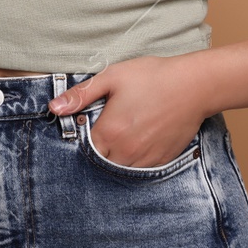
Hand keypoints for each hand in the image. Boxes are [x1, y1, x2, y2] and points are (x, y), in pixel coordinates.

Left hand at [48, 54, 210, 167]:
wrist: (194, 85)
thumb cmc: (152, 77)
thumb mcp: (112, 77)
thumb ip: (81, 94)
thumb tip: (53, 108)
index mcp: (109, 132)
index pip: (84, 149)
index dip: (83, 139)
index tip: (88, 126)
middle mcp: (125, 152)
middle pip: (101, 162)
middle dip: (99, 150)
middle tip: (106, 131)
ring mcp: (145, 159)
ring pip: (121, 169)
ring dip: (116, 158)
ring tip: (123, 136)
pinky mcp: (162, 161)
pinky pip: (141, 170)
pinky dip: (135, 161)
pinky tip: (139, 142)